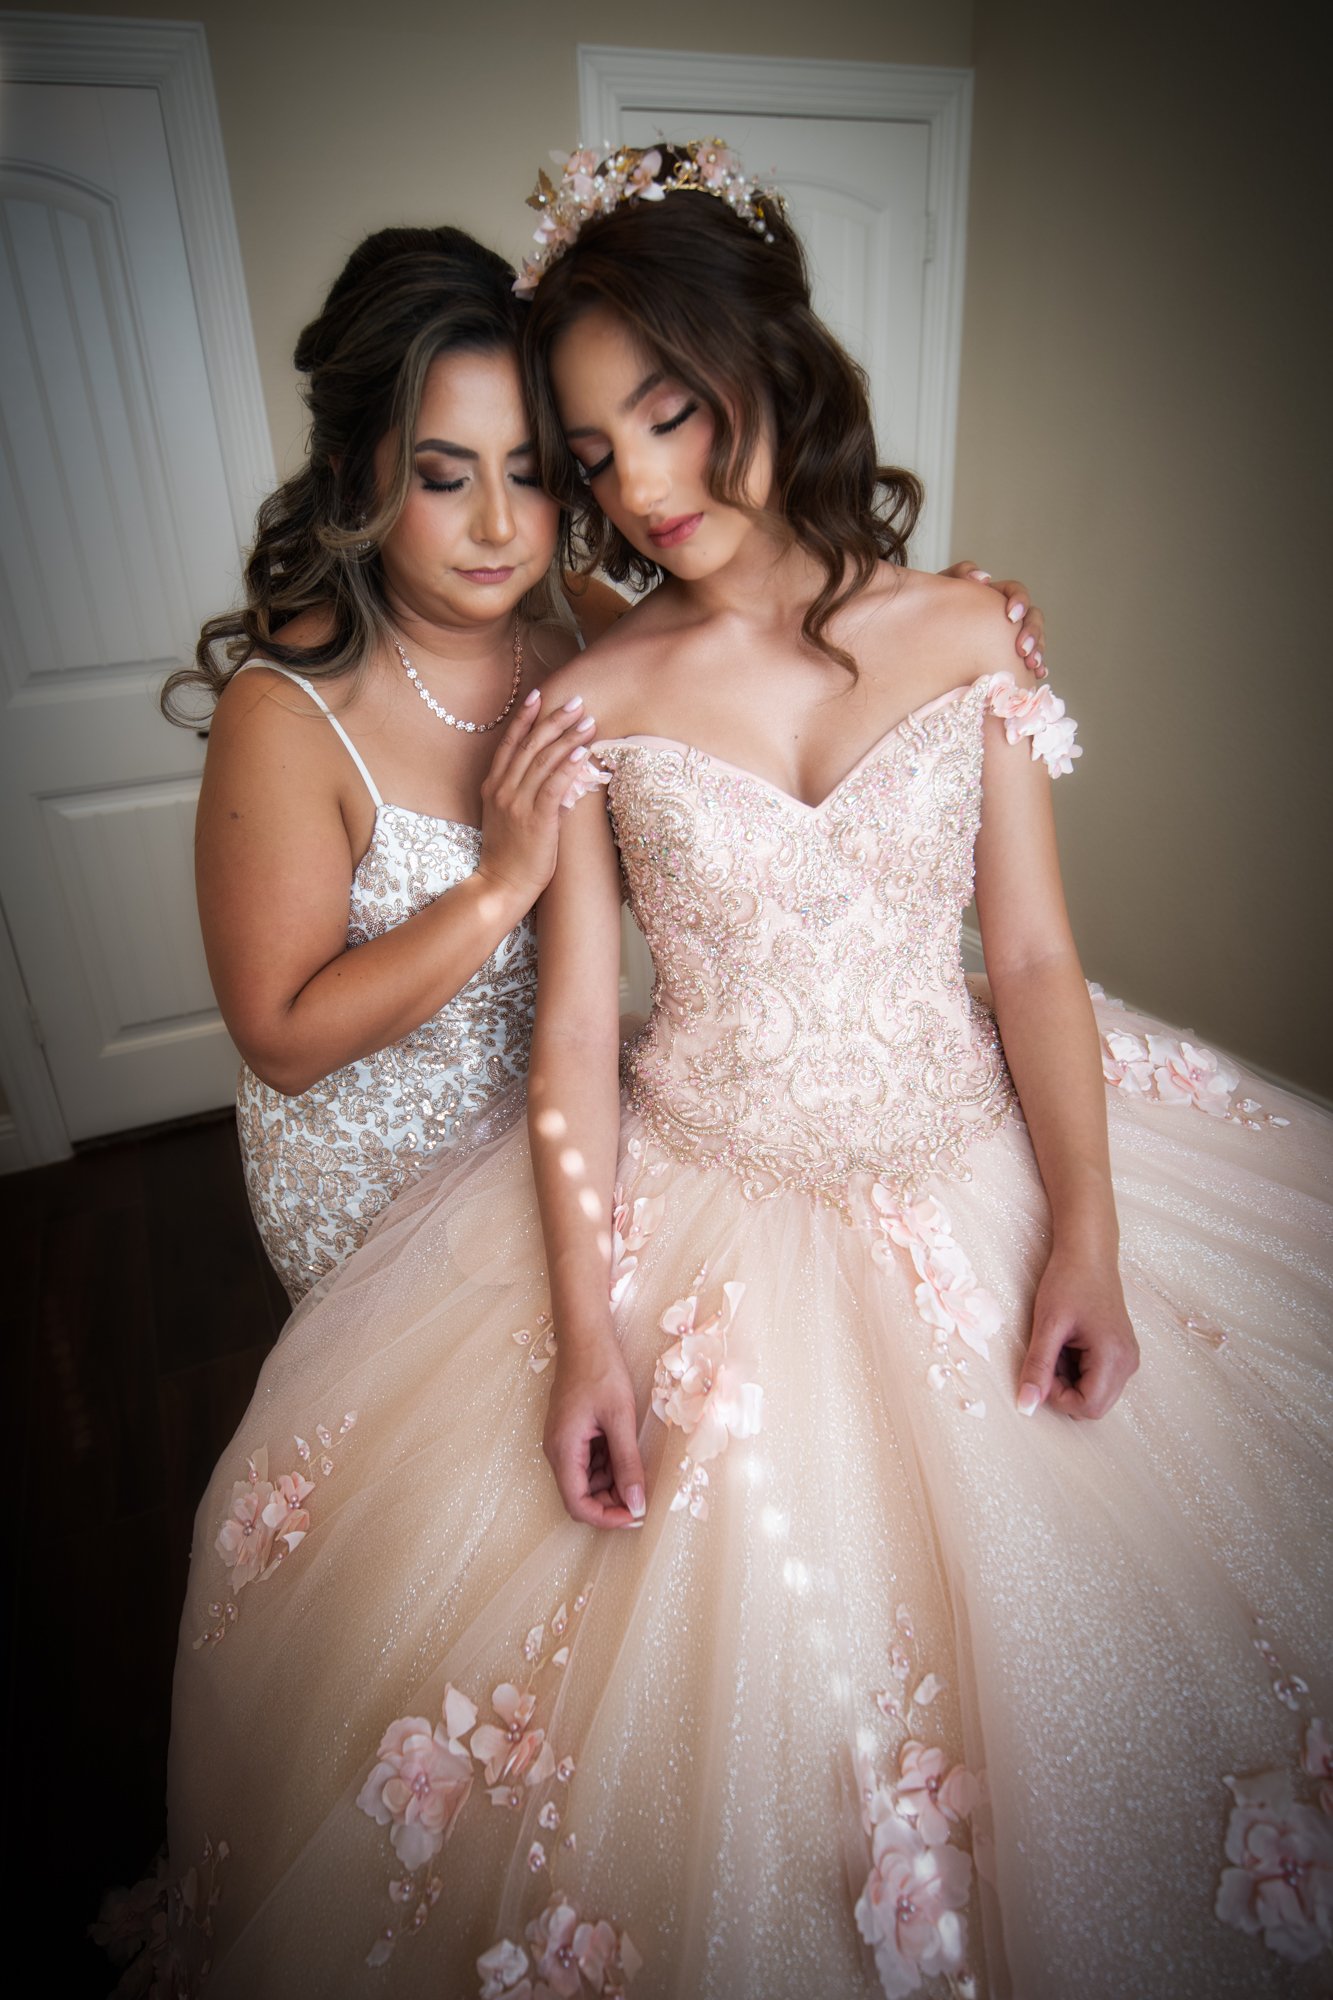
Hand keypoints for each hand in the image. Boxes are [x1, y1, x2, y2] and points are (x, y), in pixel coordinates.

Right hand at [475, 689, 598, 904]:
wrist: (501, 885)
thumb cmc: (512, 854)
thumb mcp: (515, 817)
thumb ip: (534, 794)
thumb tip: (564, 777)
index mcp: (493, 786)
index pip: (509, 743)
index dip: (524, 717)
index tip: (540, 695)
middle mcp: (502, 790)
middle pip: (530, 744)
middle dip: (554, 719)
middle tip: (577, 701)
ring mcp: (516, 803)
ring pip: (543, 760)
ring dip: (568, 737)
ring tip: (588, 721)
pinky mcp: (534, 819)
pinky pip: (552, 785)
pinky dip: (567, 766)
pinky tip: (582, 751)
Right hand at [543, 1337, 646, 1529]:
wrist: (585, 1335)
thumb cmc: (600, 1370)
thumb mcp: (620, 1418)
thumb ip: (628, 1463)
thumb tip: (637, 1503)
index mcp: (563, 1450)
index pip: (578, 1505)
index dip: (606, 1518)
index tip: (636, 1515)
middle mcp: (558, 1451)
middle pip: (581, 1495)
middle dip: (611, 1502)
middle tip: (643, 1496)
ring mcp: (563, 1441)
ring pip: (586, 1480)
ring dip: (612, 1484)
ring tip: (639, 1472)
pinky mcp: (572, 1432)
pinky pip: (588, 1461)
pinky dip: (609, 1466)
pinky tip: (628, 1454)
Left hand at [941, 560, 1046, 676]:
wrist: (920, 632)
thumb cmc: (932, 607)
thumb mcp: (941, 588)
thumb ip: (959, 574)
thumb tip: (983, 577)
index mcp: (994, 595)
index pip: (1016, 592)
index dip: (1020, 601)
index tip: (1011, 616)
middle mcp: (1006, 616)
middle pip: (1033, 617)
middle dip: (1032, 632)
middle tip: (1022, 650)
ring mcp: (1009, 638)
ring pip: (1035, 639)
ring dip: (1038, 650)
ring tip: (1031, 664)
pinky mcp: (1008, 658)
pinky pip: (1029, 662)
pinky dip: (1037, 667)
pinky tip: (1038, 674)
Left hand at [1015, 1248, 1138, 1419]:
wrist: (1088, 1252)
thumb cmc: (1068, 1281)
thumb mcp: (1047, 1326)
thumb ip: (1037, 1368)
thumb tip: (1025, 1406)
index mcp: (1114, 1358)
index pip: (1088, 1407)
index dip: (1058, 1397)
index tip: (1042, 1368)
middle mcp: (1128, 1363)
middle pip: (1094, 1406)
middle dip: (1065, 1390)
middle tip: (1050, 1354)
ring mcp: (1127, 1358)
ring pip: (1095, 1393)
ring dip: (1070, 1380)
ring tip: (1059, 1345)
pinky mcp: (1121, 1352)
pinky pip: (1098, 1378)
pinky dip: (1078, 1371)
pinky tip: (1069, 1344)